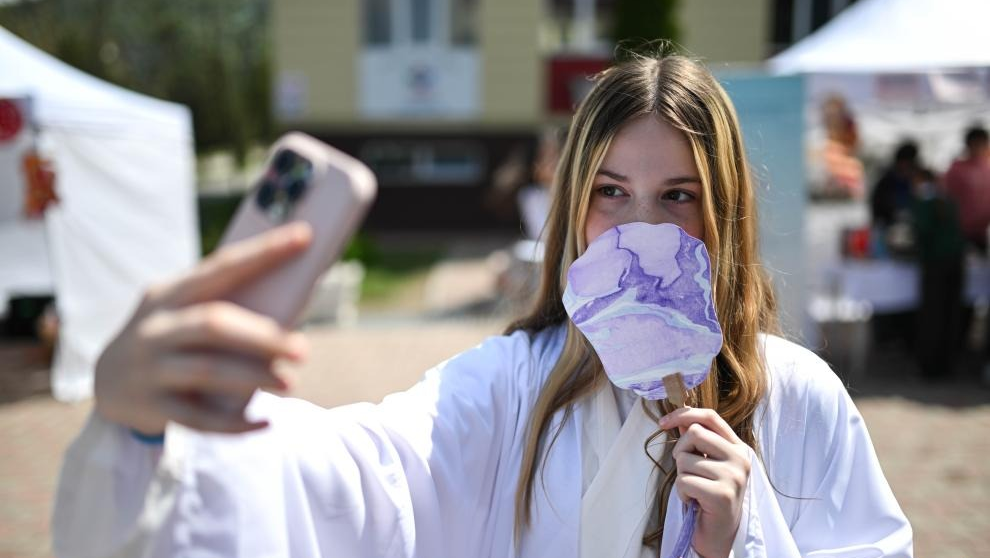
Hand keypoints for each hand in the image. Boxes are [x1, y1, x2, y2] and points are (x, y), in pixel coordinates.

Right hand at [94, 222, 312, 435]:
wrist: (107, 382)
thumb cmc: (172, 338)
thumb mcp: (186, 312)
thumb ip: (228, 304)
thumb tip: (298, 299)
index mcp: (170, 293)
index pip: (222, 266)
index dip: (264, 252)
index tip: (304, 236)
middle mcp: (155, 327)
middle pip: (213, 324)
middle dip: (262, 336)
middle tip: (303, 348)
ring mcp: (149, 368)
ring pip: (207, 371)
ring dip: (253, 377)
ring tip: (289, 382)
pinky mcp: (150, 406)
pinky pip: (198, 418)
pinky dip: (233, 424)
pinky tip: (264, 424)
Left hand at [659, 407, 750, 557]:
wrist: (720, 535)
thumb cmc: (709, 498)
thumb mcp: (707, 464)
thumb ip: (697, 442)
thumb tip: (680, 420)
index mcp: (738, 448)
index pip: (710, 417)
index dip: (683, 414)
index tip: (662, 423)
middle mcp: (740, 459)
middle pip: (694, 433)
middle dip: (680, 452)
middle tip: (687, 472)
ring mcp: (734, 476)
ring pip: (685, 459)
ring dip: (681, 477)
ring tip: (695, 491)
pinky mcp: (722, 494)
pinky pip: (684, 481)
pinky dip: (682, 493)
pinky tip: (694, 502)